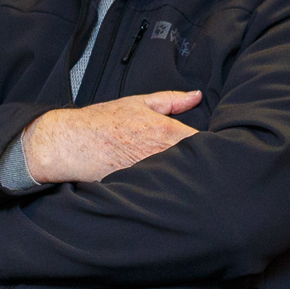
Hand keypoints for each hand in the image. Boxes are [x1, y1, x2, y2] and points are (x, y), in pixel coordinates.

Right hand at [21, 90, 201, 183]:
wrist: (71, 143)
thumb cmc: (103, 121)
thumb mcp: (139, 102)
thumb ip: (172, 99)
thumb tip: (197, 96)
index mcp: (165, 132)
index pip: (205, 144)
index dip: (215, 147)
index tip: (218, 148)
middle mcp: (160, 155)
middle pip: (196, 165)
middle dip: (203, 165)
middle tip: (211, 166)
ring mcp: (150, 175)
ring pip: (181, 180)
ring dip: (186, 179)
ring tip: (193, 180)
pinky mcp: (139, 191)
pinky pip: (162, 192)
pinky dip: (169, 191)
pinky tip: (170, 190)